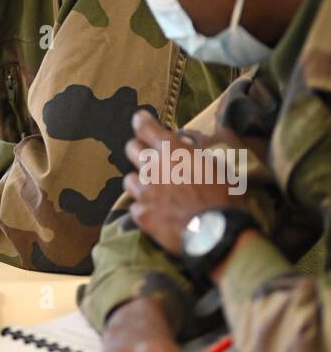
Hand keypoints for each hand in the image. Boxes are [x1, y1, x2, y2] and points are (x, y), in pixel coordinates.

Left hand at [123, 110, 239, 252]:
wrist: (216, 232)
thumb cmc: (222, 196)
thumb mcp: (214, 165)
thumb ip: (192, 152)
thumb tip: (182, 143)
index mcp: (172, 151)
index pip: (145, 127)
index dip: (142, 121)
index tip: (140, 119)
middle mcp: (153, 167)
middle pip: (131, 149)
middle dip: (138, 150)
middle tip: (150, 158)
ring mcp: (145, 192)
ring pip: (129, 179)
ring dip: (140, 182)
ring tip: (153, 190)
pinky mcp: (142, 214)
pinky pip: (135, 206)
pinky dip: (144, 208)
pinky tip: (157, 213)